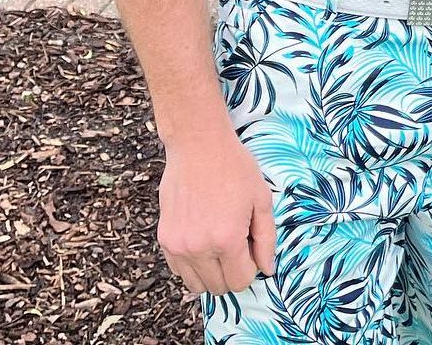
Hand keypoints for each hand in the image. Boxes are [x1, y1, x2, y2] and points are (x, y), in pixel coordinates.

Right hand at [157, 127, 274, 295]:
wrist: (198, 145)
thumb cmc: (234, 168)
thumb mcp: (261, 199)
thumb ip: (267, 239)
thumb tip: (267, 269)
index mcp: (227, 239)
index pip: (240, 282)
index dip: (250, 268)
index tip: (250, 248)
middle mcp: (199, 247)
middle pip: (218, 287)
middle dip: (232, 271)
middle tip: (236, 242)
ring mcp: (178, 245)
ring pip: (196, 284)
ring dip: (210, 272)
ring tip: (218, 241)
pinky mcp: (164, 239)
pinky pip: (179, 269)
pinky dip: (192, 263)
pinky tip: (202, 236)